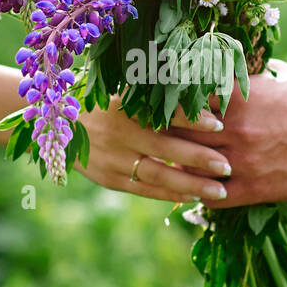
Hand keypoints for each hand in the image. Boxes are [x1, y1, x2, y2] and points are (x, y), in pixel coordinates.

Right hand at [76, 100, 232, 202]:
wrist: (58, 124)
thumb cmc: (104, 101)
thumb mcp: (126, 91)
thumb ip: (159, 94)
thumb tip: (204, 97)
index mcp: (125, 104)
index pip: (164, 112)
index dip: (192, 118)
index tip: (219, 124)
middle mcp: (120, 132)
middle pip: (166, 147)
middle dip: (200, 158)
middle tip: (229, 166)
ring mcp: (113, 158)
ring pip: (158, 174)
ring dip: (191, 184)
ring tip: (220, 191)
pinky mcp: (108, 178)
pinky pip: (144, 189)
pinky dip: (170, 194)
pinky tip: (194, 196)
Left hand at [172, 59, 286, 206]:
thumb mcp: (275, 75)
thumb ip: (243, 74)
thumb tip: (218, 66)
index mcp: (236, 96)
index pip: (182, 100)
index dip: (171, 105)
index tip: (165, 108)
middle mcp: (234, 128)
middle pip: (179, 133)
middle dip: (168, 134)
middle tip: (158, 137)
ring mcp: (243, 160)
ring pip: (190, 167)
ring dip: (181, 165)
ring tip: (175, 163)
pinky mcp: (255, 188)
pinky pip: (212, 195)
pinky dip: (201, 192)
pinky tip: (198, 187)